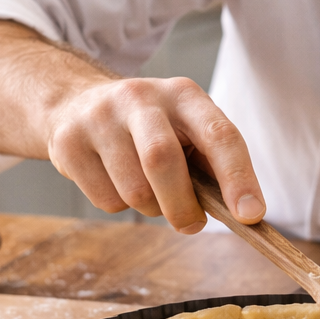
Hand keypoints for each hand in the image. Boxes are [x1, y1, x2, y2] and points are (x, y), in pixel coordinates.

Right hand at [45, 76, 265, 232]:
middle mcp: (140, 97)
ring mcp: (99, 118)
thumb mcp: (185, 129)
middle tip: (191, 224)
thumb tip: (240, 214)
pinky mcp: (68, 143)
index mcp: (183, 95)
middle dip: (182, 206)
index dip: (238, 178)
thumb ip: (210, 164)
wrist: (76, 104)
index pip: (219, 134)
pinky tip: (116, 182)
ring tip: (149, 191)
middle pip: (163, 161)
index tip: (250, 215)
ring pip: (134, 191)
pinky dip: (120, 206)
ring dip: (151, 208)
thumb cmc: (149, 128)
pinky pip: (106, 201)